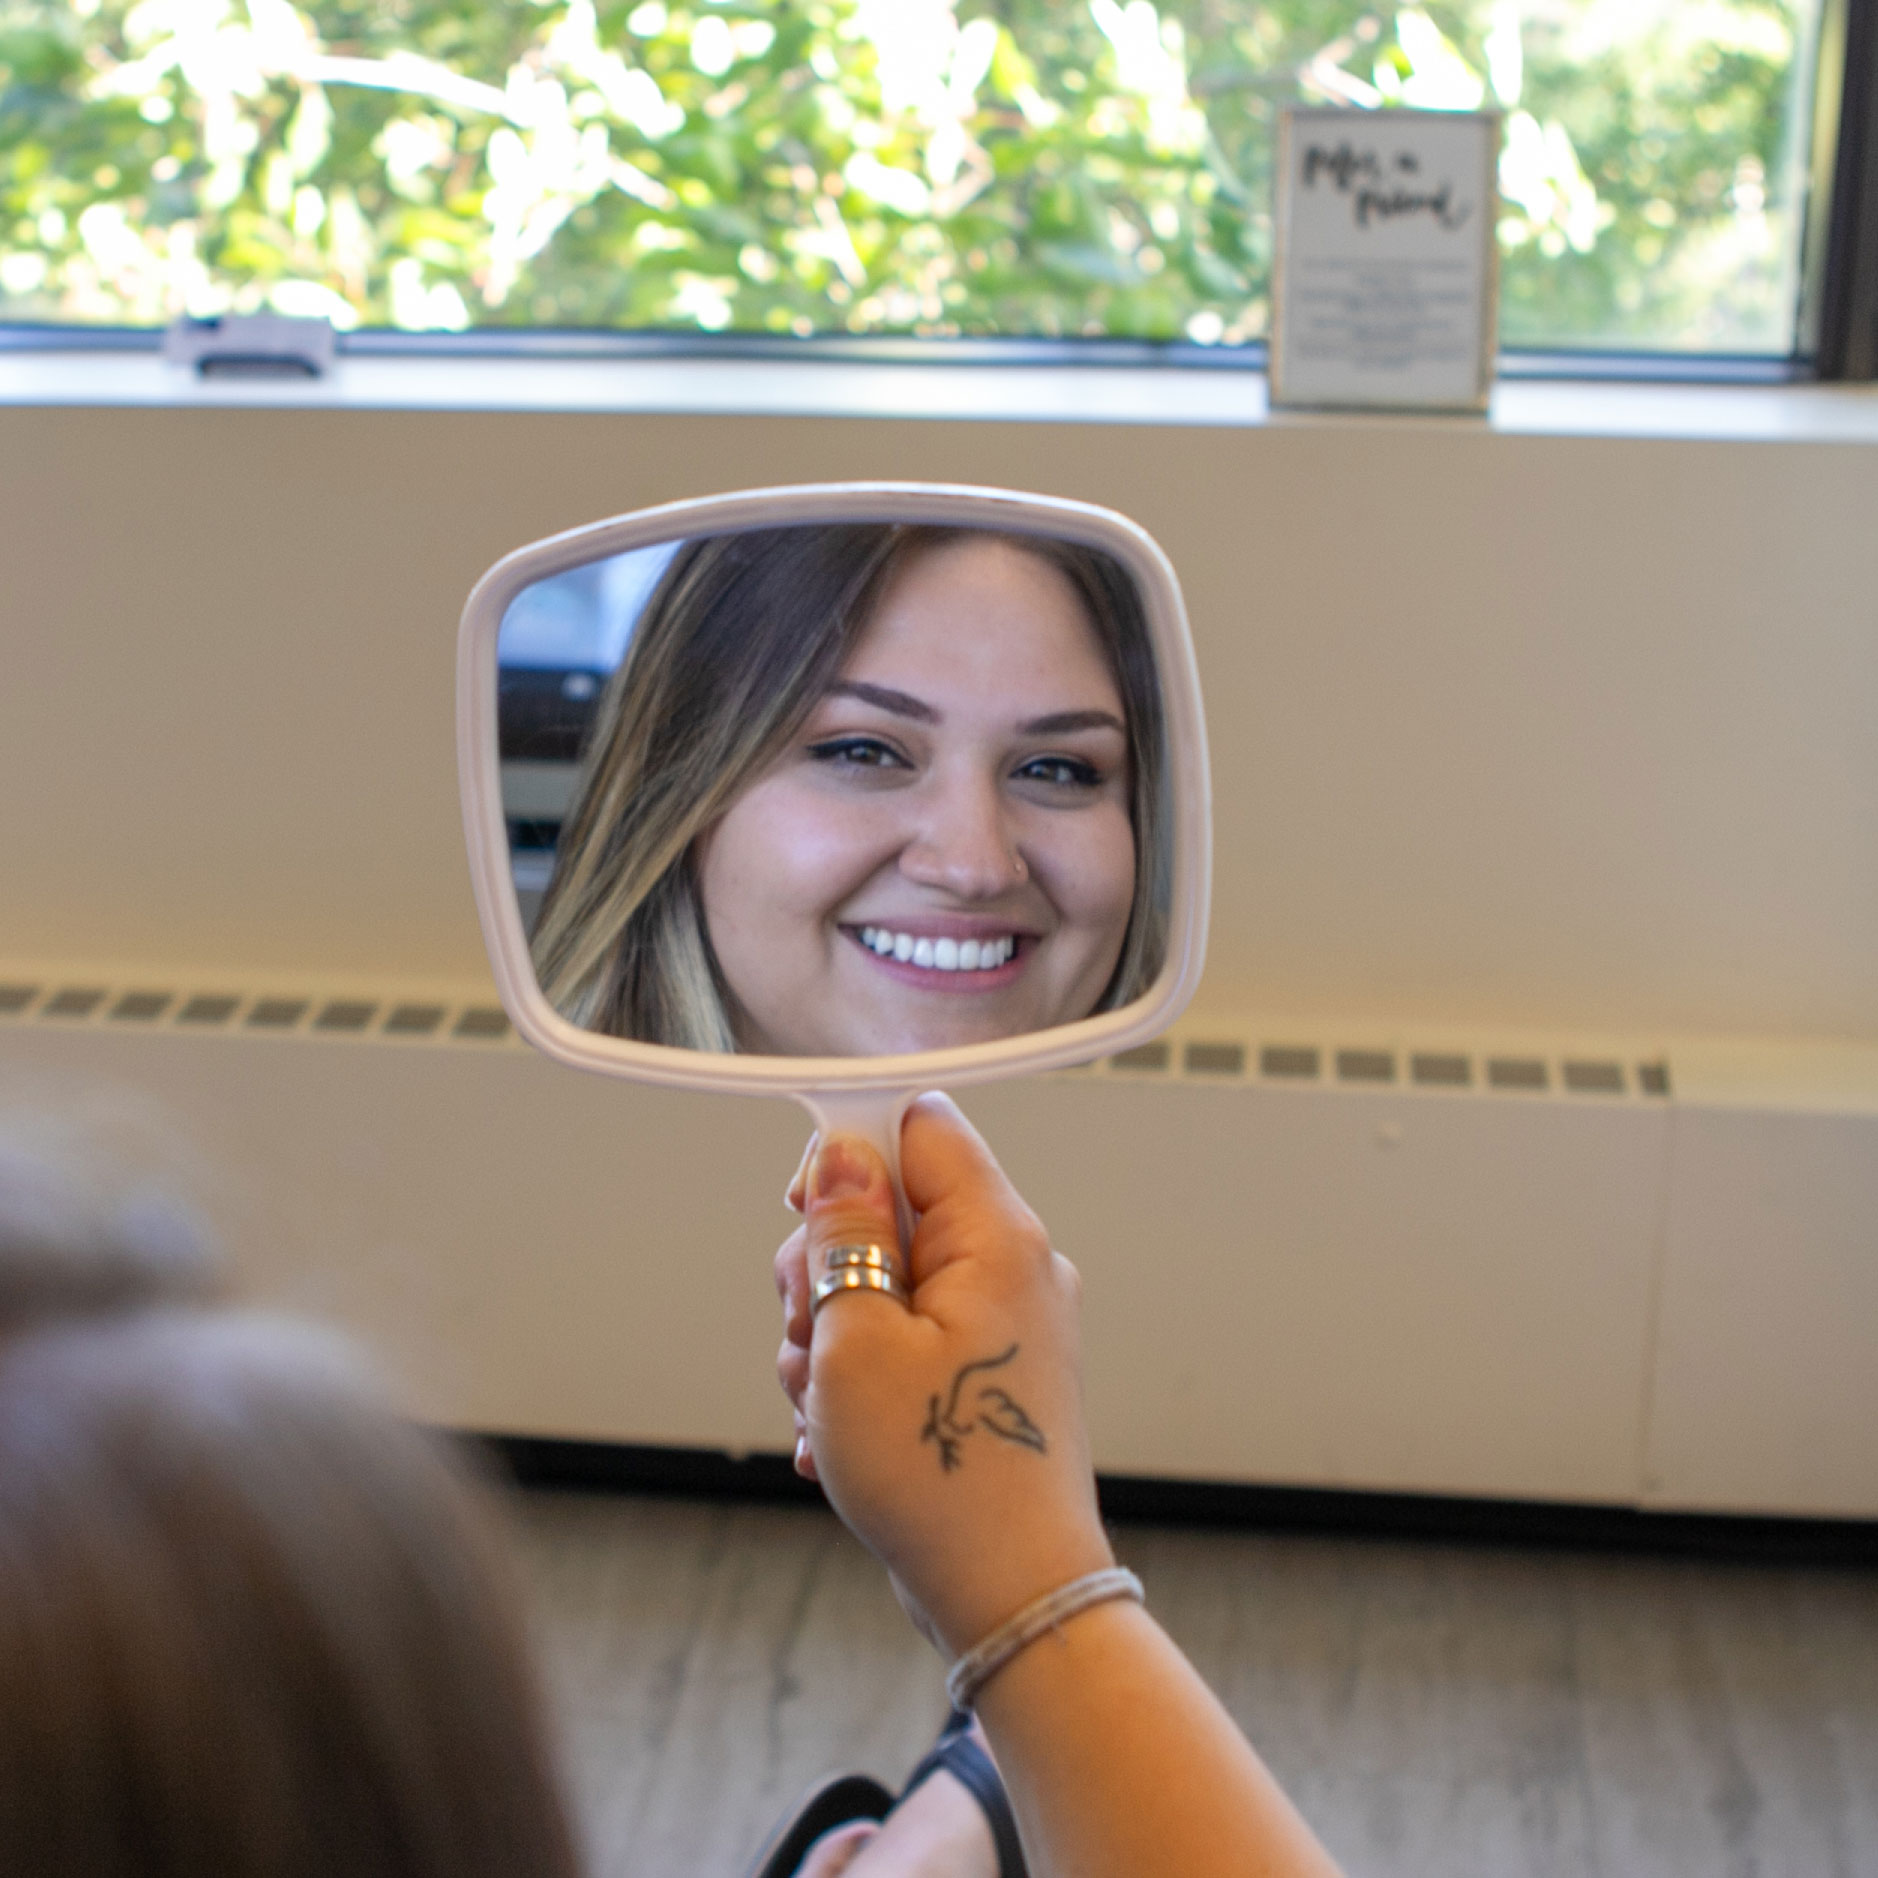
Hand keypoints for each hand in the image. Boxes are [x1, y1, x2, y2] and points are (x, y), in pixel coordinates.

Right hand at [773, 1093, 1113, 1657]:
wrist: (1011, 1598)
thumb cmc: (941, 1476)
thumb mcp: (857, 1341)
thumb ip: (845, 1232)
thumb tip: (842, 1154)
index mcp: (996, 1235)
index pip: (920, 1125)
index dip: (849, 1152)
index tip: (804, 1210)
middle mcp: (1012, 1267)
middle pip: (891, 1209)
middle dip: (827, 1270)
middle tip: (813, 1337)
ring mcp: (1003, 1323)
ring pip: (884, 1283)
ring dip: (833, 1338)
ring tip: (830, 1409)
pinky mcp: (986, 1373)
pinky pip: (905, 1341)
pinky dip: (861, 1380)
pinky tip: (841, 1441)